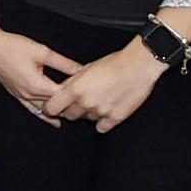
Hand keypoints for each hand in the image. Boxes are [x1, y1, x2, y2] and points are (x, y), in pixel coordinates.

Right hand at [0, 19, 79, 119]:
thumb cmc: (12, 46)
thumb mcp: (43, 52)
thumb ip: (64, 63)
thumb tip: (80, 69)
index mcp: (37, 85)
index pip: (64, 95)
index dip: (78, 93)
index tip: (89, 91)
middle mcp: (29, 94)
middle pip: (56, 105)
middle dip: (71, 104)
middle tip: (87, 104)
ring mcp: (22, 96)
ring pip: (45, 111)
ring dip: (59, 112)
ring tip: (75, 114)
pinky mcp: (16, 94)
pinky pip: (32, 110)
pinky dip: (44, 115)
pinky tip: (52, 119)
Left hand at [43, 38, 167, 131]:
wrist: (139, 65)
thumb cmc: (115, 62)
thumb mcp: (87, 68)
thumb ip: (73, 81)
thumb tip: (64, 89)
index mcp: (75, 89)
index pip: (51, 108)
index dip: (51, 107)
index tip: (55, 105)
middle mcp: (85, 102)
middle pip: (69, 116)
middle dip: (72, 109)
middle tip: (81, 100)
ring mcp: (100, 112)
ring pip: (87, 120)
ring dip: (89, 113)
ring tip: (100, 99)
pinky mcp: (115, 118)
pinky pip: (102, 127)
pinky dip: (103, 121)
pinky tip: (107, 110)